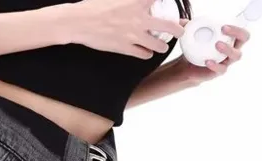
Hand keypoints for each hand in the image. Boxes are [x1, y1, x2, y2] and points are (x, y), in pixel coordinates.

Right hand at [69, 0, 184, 59]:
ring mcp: (133, 35)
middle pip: (167, 25)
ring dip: (162, 45)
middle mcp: (139, 18)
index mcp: (137, 1)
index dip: (172, 1)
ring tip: (163, 45)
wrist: (80, 22)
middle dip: (178, 28)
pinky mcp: (125, 48)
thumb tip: (138, 1)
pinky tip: (147, 52)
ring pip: (157, 44)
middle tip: (181, 30)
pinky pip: (143, 54)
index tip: (176, 4)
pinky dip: (147, 54)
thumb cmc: (94, 5)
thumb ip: (130, 0)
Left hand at [176, 20, 249, 81]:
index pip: (241, 31)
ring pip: (236, 56)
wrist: (189, 65)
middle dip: (236, 33)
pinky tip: (207, 61)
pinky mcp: (219, 72)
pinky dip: (215, 65)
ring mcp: (226, 61)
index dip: (237, 27)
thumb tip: (182, 22)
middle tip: (223, 29)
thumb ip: (190, 27)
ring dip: (228, 49)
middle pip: (243, 40)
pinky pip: (221, 69)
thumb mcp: (194, 35)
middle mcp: (231, 49)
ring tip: (217, 44)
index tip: (224, 25)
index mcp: (229, 38)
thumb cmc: (196, 47)